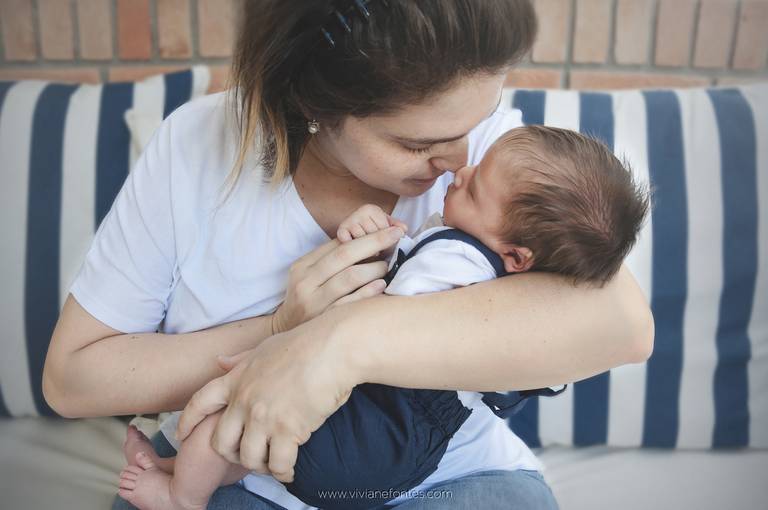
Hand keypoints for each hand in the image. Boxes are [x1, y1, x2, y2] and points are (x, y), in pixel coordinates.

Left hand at [177, 319, 357, 482]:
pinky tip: (290, 471)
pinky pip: (278, 464)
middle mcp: (245, 400)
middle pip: (220, 442)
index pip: (200, 402)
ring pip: (249, 458)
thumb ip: (240, 360)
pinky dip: (284, 472)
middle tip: (247, 456)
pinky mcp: (287, 430)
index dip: (188, 422)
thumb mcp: (264, 347)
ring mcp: (264, 417)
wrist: (332, 348)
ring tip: (273, 464)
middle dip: (231, 454)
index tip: (182, 436)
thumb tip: (219, 361)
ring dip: (260, 465)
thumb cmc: (305, 343)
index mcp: (237, 378)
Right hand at [271, 225, 404, 333]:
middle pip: (344, 255)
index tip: (387, 231)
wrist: (286, 331)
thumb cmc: (308, 298)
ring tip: (388, 266)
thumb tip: (368, 241)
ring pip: (349, 277)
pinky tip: (381, 285)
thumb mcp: (310, 275)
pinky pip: (350, 303)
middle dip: (373, 242)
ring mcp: (314, 302)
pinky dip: (368, 292)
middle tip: (396, 235)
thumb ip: (332, 259)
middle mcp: (306, 282)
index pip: (337, 245)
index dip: (365, 236)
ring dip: (374, 268)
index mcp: (303, 266)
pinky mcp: (324, 320)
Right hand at [336, 204, 407, 241]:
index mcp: (372, 209)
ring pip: (364, 241)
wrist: (350, 240)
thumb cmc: (371, 234)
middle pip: (375, 235)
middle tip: (375, 247)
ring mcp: (349, 220)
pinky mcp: (340, 231)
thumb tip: (403, 229)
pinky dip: (353, 247)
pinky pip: (350, 242)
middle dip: (377, 245)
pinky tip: (354, 247)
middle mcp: (360, 211)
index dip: (387, 239)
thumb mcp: (385, 229)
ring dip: (366, 249)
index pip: (386, 229)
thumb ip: (397, 228)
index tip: (384, 240)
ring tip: (365, 248)